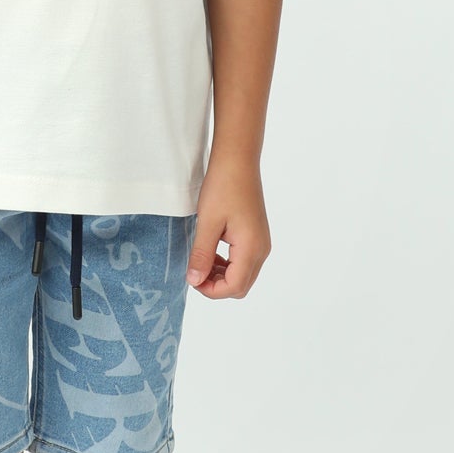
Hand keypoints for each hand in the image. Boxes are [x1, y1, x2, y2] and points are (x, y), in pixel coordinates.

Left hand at [185, 156, 270, 297]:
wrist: (238, 161)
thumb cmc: (223, 187)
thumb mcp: (207, 223)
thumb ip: (202, 255)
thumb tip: (194, 281)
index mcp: (251, 248)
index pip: (234, 287)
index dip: (211, 291)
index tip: (191, 278)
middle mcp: (261, 250)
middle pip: (241, 286)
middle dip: (216, 285)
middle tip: (195, 271)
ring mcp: (261, 243)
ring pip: (243, 275)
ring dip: (221, 275)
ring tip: (201, 260)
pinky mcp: (256, 236)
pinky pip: (244, 261)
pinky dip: (227, 264)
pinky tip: (211, 252)